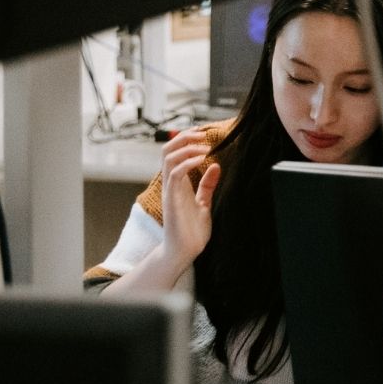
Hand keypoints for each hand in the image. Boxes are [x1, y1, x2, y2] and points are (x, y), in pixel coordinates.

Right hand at [158, 128, 221, 262]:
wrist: (185, 251)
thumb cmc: (191, 230)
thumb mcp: (203, 203)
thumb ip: (207, 185)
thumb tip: (215, 166)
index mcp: (177, 183)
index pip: (174, 153)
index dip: (185, 140)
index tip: (202, 132)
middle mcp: (170, 184)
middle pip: (167, 150)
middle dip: (183, 137)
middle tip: (202, 133)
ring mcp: (169, 191)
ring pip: (168, 158)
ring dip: (187, 147)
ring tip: (205, 146)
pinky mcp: (172, 199)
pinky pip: (175, 174)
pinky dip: (188, 162)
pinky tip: (203, 159)